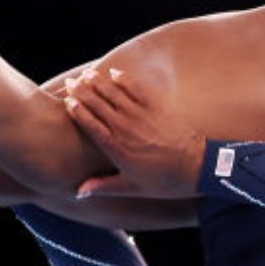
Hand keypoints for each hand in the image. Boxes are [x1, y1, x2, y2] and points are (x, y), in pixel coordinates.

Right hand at [63, 66, 204, 199]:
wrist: (197, 167)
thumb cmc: (164, 181)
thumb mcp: (132, 188)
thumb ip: (103, 186)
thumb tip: (79, 192)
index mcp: (117, 148)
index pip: (91, 125)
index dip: (77, 111)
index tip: (67, 102)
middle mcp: (126, 129)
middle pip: (99, 105)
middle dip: (82, 92)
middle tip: (70, 82)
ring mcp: (142, 116)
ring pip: (114, 94)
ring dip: (99, 82)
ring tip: (86, 74)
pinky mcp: (157, 108)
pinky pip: (137, 89)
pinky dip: (124, 79)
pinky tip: (114, 72)